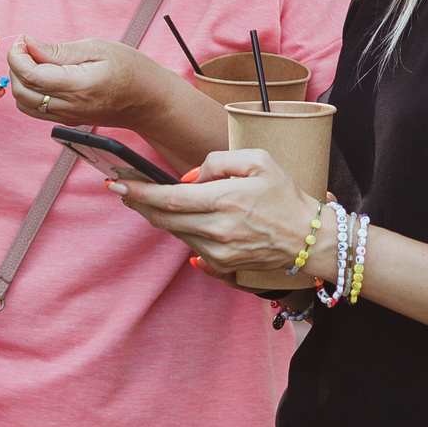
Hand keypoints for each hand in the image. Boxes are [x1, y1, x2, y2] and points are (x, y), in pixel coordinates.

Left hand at [6, 38, 167, 128]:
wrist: (149, 101)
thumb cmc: (131, 70)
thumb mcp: (97, 48)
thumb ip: (59, 50)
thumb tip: (28, 45)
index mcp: (78, 86)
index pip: (30, 76)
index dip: (17, 56)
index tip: (23, 41)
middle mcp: (70, 106)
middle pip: (22, 92)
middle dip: (15, 67)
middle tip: (27, 48)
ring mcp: (67, 117)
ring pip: (25, 104)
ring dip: (20, 81)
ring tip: (35, 61)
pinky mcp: (67, 120)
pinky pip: (36, 110)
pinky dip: (30, 92)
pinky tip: (43, 75)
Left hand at [110, 149, 321, 278]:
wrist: (309, 239)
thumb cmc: (285, 196)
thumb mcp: (258, 161)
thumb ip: (218, 161)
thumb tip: (188, 177)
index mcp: (226, 200)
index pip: (169, 199)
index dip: (139, 192)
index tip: (117, 184)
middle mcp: (218, 230)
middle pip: (164, 219)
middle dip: (139, 204)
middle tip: (123, 190)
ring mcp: (219, 252)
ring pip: (175, 232)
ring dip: (159, 217)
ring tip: (151, 200)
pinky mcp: (222, 265)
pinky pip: (189, 246)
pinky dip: (181, 230)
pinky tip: (182, 219)